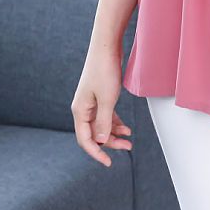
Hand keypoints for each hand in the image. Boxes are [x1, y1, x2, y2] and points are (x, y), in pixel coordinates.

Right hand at [71, 43, 132, 166]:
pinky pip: (105, 115)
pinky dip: (115, 122)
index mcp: (80, 111)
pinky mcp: (99, 96)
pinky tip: (126, 127)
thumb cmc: (104, 70)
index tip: (108, 162)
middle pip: (94, 134)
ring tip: (129, 138)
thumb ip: (104, 121)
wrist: (106, 47)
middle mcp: (83, 108)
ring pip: (101, 125)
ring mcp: (91, 102)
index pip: (85, 140)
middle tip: (128, 147)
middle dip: (110, 142)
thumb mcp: (107, 99)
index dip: (96, 152)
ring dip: (114, 133)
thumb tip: (100, 141)